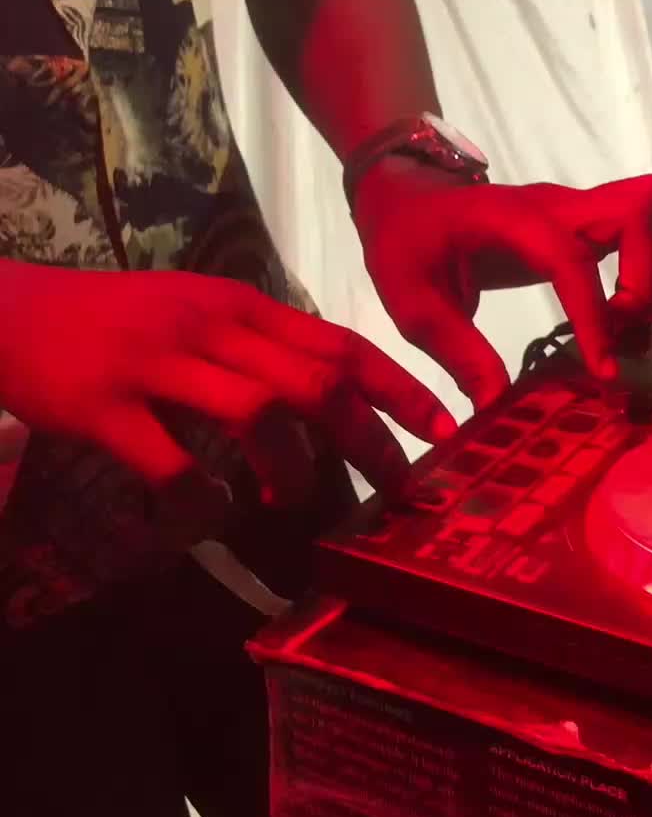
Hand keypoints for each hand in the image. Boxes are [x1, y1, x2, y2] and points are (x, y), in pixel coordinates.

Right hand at [0, 263, 455, 520]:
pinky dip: (203, 499)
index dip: (398, 388)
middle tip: (393, 486)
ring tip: (284, 501)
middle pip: (316, 381)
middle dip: (369, 440)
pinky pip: (173, 463)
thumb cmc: (111, 322)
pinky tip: (208, 511)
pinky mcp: (105, 406)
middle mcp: (206, 327)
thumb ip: (256, 348)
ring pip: (259, 414)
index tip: (443, 428)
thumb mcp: (193, 314)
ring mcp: (156, 364)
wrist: (8, 313)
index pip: (338, 342)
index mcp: (236, 306)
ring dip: (290, 470)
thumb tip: (329, 396)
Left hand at [353, 164, 651, 408]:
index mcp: (508, 221)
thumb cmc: (405, 243)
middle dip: (648, 278)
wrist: (405, 195)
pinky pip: (641, 228)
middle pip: (639, 209)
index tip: (603, 371)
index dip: (595, 314)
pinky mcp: (582, 222)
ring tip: (628, 328)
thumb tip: (499, 407)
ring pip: (651, 211)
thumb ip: (458, 353)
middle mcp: (554, 205)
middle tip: (625, 335)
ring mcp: (574, 208)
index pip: (570, 258)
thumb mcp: (412, 304)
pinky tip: (623, 315)